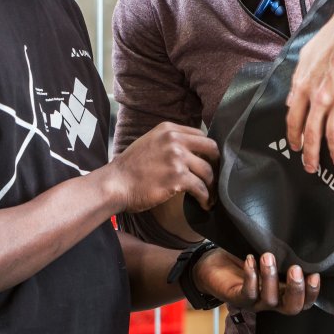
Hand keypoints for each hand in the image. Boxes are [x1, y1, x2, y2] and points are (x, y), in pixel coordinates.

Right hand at [104, 122, 218, 212]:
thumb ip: (169, 142)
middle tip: (215, 177)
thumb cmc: (131, 167)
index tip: (208, 162)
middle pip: (211, 148)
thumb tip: (191, 151)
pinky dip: (206, 198)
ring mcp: (177, 158)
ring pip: (208, 171)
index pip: (201, 135)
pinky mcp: (177, 178)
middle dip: (217, 164)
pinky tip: (204, 204)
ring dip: (212, 186)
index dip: (207, 150)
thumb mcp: (150, 142)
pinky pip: (201, 188)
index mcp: (168, 129)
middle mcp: (174, 140)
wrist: (116, 183)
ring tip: (210, 195)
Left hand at [194, 249, 318, 313]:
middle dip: (296, 290)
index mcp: (282, 291)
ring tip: (268, 256)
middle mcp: (270, 300)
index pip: (303, 301)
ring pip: (269, 300)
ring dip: (270, 277)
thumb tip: (300, 232)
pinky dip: (251, 276)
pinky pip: (247, 292)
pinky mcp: (236, 297)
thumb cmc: (243, 258)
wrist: (212, 264)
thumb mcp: (266, 254)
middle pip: (291, 308)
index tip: (315, 274)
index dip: (312, 292)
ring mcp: (254, 301)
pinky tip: (250, 260)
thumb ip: (282, 252)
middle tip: (296, 269)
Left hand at [285, 2, 333, 171]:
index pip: (293, 119)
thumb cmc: (331, 40)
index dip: (294, 136)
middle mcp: (317, 96)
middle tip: (311, 167)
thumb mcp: (304, 58)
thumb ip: (297, 81)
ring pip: (331, 134)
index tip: (296, 147)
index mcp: (302, 86)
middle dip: (310, 154)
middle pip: (310, 132)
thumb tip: (292, 99)